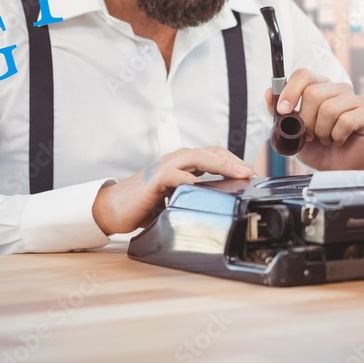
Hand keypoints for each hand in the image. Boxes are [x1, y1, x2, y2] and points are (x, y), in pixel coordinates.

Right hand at [92, 146, 254, 234]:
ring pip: (196, 157)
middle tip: (250, 173)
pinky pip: (172, 175)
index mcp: (182, 165)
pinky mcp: (153, 180)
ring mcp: (164, 168)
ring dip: (219, 163)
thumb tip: (219, 207)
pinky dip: (186, 178)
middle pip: (210, 152)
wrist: (112, 210)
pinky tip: (198, 184)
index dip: (233, 162)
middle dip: (233, 161)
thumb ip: (193, 198)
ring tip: (236, 173)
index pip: (213, 155)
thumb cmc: (143, 206)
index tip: (251, 175)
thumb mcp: (176, 201)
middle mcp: (175, 161)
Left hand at [264, 68, 363, 170]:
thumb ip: (280, 113)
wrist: (338, 170)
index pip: (303, 75)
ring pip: (329, 108)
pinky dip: (337, 136)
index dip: (290, 91)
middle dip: (306, 120)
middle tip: (311, 134)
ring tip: (326, 139)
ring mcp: (355, 99)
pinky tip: (339, 140)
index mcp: (320, 87)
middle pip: (313, 93)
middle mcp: (338, 89)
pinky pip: (346, 120)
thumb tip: (269, 92)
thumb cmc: (319, 149)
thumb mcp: (292, 132)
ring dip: (322, 131)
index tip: (283, 110)